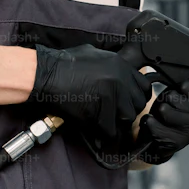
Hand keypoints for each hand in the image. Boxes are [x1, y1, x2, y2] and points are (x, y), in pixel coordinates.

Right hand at [28, 44, 151, 163]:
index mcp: (121, 65)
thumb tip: (119, 73)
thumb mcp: (93, 54)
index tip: (129, 104)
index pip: (144, 87)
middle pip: (138, 104)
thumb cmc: (63, 64)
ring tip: (105, 123)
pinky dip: (104, 135)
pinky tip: (97, 132)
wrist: (44, 75)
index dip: (136, 98)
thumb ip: (111, 64)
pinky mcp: (99, 112)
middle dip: (128, 111)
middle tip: (115, 115)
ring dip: (117, 123)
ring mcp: (111, 96)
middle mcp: (120, 80)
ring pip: (127, 118)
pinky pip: (110, 130)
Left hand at [138, 71, 188, 165]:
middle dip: (168, 98)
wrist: (166, 137)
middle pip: (174, 97)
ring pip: (165, 111)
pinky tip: (155, 123)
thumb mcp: (187, 92)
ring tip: (163, 113)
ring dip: (159, 110)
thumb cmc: (177, 110)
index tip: (181, 90)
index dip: (182, 86)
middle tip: (170, 104)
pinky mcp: (177, 143)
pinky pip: (155, 125)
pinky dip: (150, 122)